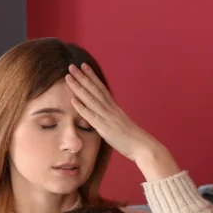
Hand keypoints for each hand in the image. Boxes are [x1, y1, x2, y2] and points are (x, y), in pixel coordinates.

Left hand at [65, 64, 178, 178]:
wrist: (143, 147)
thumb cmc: (133, 140)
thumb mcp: (121, 124)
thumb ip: (112, 118)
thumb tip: (105, 117)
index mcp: (115, 108)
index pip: (102, 89)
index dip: (92, 77)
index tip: (84, 66)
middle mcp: (111, 109)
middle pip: (95, 90)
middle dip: (83, 77)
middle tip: (71, 66)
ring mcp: (108, 118)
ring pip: (91, 99)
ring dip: (79, 87)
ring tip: (68, 77)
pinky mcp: (105, 128)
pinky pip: (92, 117)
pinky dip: (82, 108)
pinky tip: (73, 100)